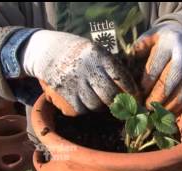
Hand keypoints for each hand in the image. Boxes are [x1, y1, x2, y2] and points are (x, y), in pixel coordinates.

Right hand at [21, 30, 138, 115]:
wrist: (46, 50)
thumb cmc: (77, 52)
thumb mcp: (95, 51)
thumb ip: (110, 67)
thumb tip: (129, 90)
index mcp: (99, 56)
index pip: (121, 77)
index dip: (130, 91)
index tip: (136, 99)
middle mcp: (88, 69)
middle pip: (110, 96)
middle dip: (116, 103)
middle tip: (118, 104)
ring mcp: (75, 82)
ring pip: (96, 105)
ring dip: (98, 105)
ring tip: (95, 97)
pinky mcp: (63, 92)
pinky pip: (80, 110)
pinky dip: (83, 108)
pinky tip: (81, 99)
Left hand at [133, 23, 181, 113]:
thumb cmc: (158, 41)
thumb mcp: (148, 38)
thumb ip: (138, 49)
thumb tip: (126, 65)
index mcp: (168, 43)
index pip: (157, 64)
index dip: (148, 80)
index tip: (138, 92)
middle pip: (172, 78)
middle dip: (158, 95)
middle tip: (146, 106)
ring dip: (168, 103)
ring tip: (155, 112)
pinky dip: (177, 106)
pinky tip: (165, 113)